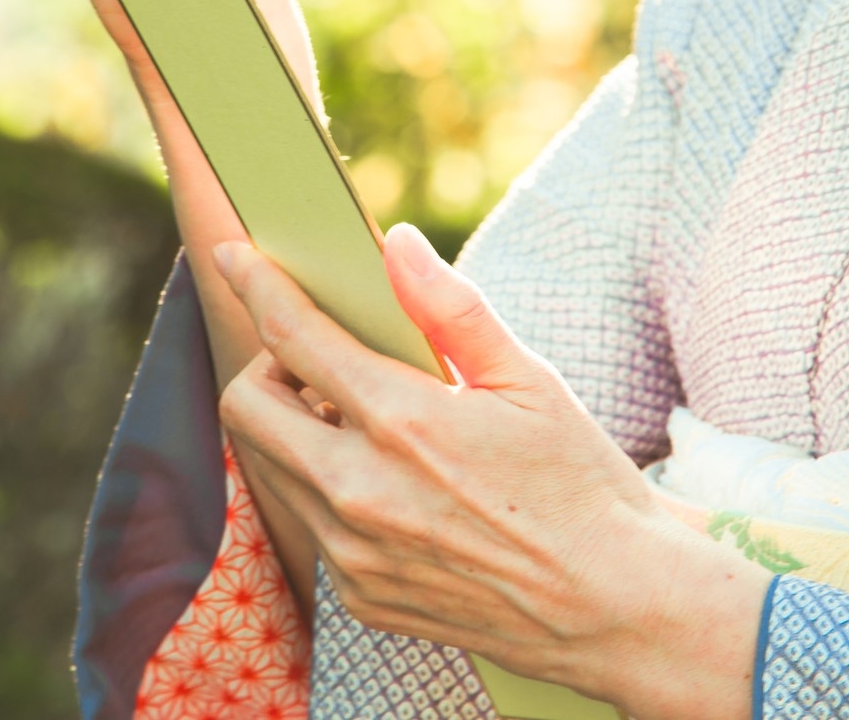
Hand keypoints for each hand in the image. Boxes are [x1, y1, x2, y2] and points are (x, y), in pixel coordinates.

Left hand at [213, 225, 766, 719]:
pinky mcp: (360, 594)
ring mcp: (353, 551)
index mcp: (404, 422)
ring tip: (359, 418)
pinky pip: (309, 523)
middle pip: (247, 406)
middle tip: (314, 358)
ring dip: (293, 429)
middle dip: (266, 366)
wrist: (612, 606)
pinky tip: (388, 482)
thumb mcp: (529, 380)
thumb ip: (452, 309)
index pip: (295, 337)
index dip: (258, 285)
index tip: (237, 256)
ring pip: (268, 468)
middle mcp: (361, 491)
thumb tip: (397, 243)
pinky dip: (327, 489)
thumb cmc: (579, 483)